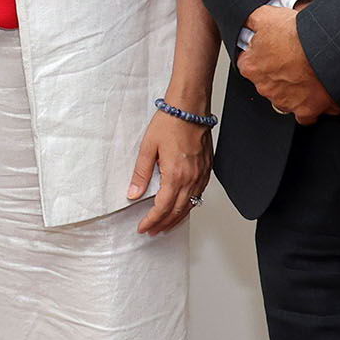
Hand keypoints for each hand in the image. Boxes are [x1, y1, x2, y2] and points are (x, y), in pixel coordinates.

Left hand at [129, 107, 212, 234]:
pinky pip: (199, 195)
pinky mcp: (207, 170)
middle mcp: (191, 179)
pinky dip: (189, 206)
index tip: (143, 227)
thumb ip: (141, 173)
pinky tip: (182, 207)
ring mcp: (201, 176)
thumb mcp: (148, 148)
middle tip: (152, 231)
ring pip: (190, 206)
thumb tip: (133, 193)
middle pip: (177, 211)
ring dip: (177, 219)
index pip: (162, 208)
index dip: (151, 220)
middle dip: (163, 224)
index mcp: (176, 175)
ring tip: (165, 225)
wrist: (190, 109)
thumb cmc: (170, 123)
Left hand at [242, 3, 339, 123]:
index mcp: (252, 67)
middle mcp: (265, 88)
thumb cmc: (300, 36)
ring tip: (305, 73)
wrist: (329, 51)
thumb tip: (247, 23)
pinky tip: (314, 91)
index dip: (260, 54)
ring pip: (283, 97)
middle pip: (266, 81)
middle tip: (292, 59)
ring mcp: (284, 101)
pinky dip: (309, 105)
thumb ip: (251, 22)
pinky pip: (304, 114)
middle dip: (277, 72)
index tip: (270, 50)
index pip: (248, 63)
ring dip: (292, 88)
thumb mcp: (267, 17)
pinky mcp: (305, 110)